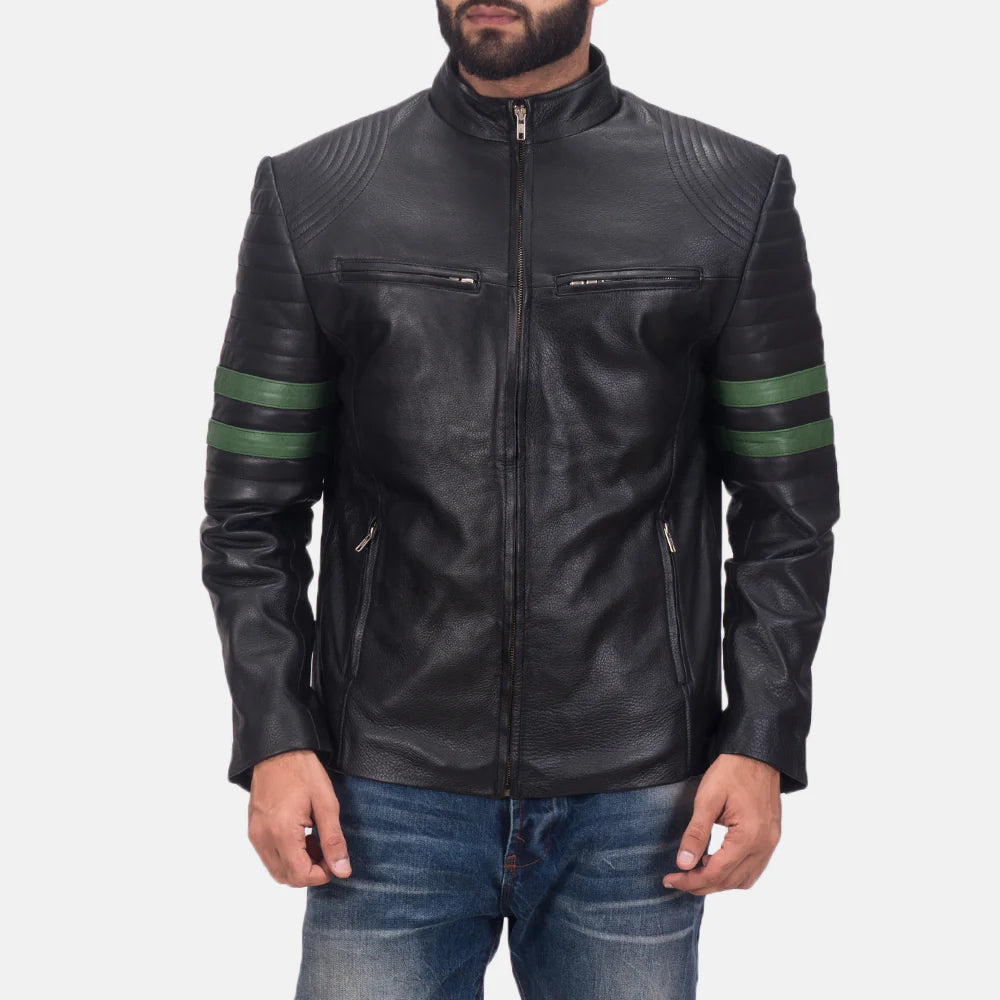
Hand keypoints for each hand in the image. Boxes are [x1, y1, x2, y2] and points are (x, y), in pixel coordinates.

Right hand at [247, 749, 350, 886]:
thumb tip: (342, 870)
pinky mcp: (253, 829)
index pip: (300, 875)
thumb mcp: (327, 804)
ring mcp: (255, 834)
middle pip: (287, 877)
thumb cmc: (303, 772)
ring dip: (298, 864)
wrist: (278, 751)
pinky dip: (286, 854)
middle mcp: (263, 838)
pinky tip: (300, 835)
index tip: (334, 859)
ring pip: (277, 869)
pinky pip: (269, 855)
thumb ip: (333, 840)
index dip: (321, 874)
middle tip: (325, 849)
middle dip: (310, 871)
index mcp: (282, 832)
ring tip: (314, 839)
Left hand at [662, 753, 780, 894]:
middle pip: (730, 881)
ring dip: (719, 882)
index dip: (691, 881)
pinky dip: (734, 873)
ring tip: (695, 871)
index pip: (716, 873)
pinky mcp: (770, 838)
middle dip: (702, 885)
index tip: (670, 879)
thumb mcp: (707, 799)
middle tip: (677, 879)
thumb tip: (683, 863)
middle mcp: (764, 846)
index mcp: (748, 837)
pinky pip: (753, 868)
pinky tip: (716, 862)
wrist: (757, 754)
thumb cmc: (732, 772)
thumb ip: (696, 833)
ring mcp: (770, 843)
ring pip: (744, 880)